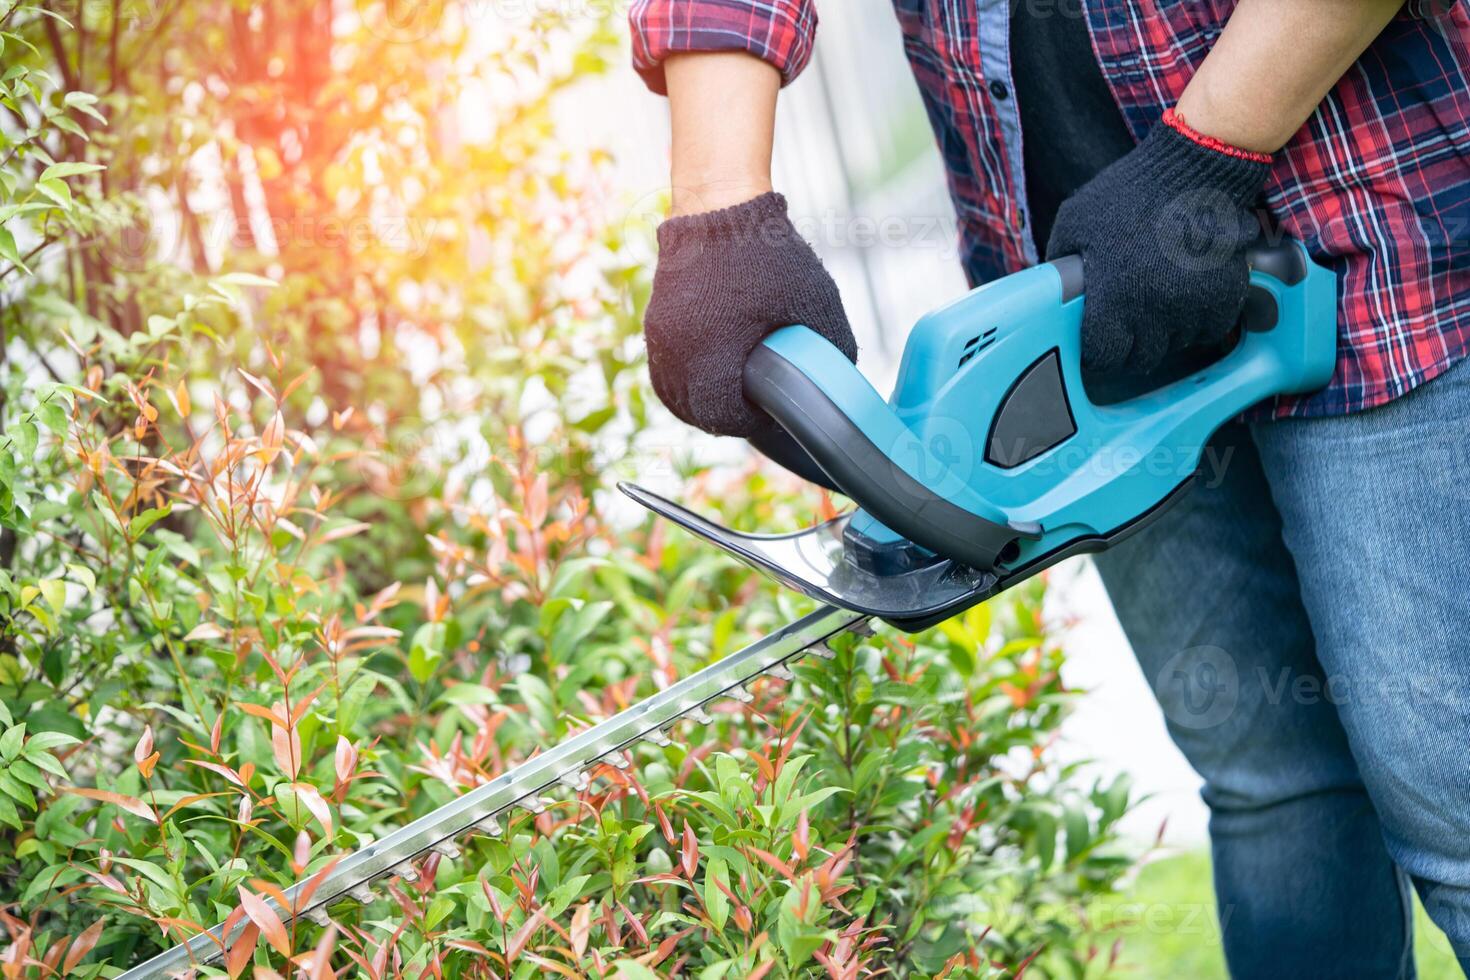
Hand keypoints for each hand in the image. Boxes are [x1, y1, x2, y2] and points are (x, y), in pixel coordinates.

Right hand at [644, 192, 856, 436]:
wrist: (719, 204)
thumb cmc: (766, 255)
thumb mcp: (815, 303)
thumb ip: (834, 347)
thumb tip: (843, 379)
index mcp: (708, 357)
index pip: (727, 418)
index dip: (756, 420)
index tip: (775, 408)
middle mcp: (674, 355)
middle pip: (699, 412)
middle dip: (731, 413)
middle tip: (760, 404)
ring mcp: (658, 340)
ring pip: (680, 394)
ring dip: (708, 398)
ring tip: (739, 391)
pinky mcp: (654, 325)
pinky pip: (669, 370)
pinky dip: (691, 376)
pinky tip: (717, 369)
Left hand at [1046, 109, 1272, 374]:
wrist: (1195, 169)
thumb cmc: (1131, 192)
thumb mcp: (1076, 222)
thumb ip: (1062, 263)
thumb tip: (1052, 290)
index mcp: (1112, 297)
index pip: (1104, 357)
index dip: (1099, 352)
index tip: (1100, 342)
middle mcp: (1153, 311)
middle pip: (1142, 360)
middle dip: (1132, 347)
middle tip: (1129, 325)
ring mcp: (1192, 306)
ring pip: (1177, 346)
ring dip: (1167, 333)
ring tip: (1159, 303)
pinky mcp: (1225, 296)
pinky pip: (1211, 330)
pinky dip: (1199, 322)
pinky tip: (1187, 299)